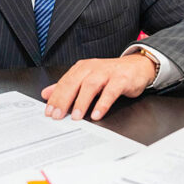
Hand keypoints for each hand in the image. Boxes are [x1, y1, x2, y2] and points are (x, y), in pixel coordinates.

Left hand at [41, 55, 155, 120]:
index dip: (56, 97)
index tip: (49, 112)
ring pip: (91, 85)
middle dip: (64, 100)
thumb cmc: (111, 74)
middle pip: (74, 83)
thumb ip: (67, 85)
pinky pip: (111, 91)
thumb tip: (46, 93)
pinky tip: (97, 114)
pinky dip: (103, 103)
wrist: (137, 66)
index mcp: (82, 68)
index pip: (65, 82)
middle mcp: (93, 68)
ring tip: (76, 116)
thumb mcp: (87, 78)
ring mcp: (107, 73)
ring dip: (82, 102)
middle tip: (58, 116)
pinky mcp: (121, 79)